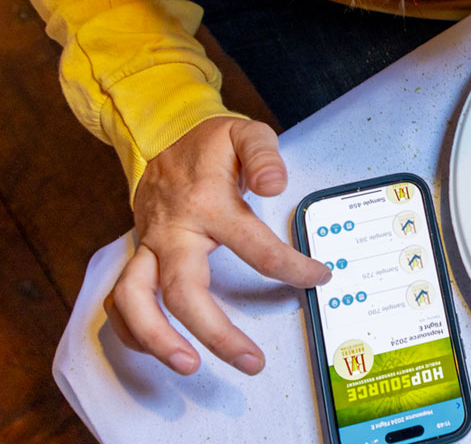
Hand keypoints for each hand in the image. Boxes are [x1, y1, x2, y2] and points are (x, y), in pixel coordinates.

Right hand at [104, 118, 331, 374]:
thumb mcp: (245, 134)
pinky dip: (134, 332)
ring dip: (157, 341)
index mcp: (207, 203)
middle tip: (251, 360)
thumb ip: (264, 156)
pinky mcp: (138, 257)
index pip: (255, 246)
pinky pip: (121, 302)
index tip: (318, 278)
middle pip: (182, 290)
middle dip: (214, 333)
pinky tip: (163, 351)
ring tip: (190, 367)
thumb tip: (275, 185)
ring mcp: (150, 246)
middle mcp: (172, 231)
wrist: (161, 137)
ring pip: (134, 302)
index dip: (291, 268)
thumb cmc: (211, 144)